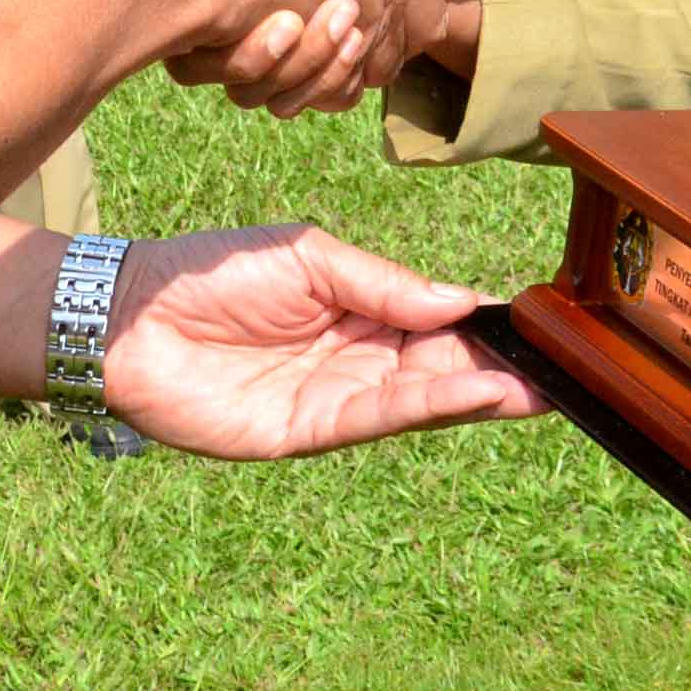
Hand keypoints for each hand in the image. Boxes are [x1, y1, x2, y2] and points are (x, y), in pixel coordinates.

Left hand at [99, 225, 545, 456]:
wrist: (131, 312)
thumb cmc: (214, 270)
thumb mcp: (312, 258)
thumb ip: (387, 284)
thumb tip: (464, 301)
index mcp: (358, 310)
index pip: (435, 324)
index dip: (483, 328)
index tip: (539, 328)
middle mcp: (352, 359)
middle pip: (437, 369)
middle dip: (495, 370)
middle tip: (560, 372)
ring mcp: (331, 399)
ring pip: (417, 399)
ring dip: (475, 396)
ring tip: (534, 389)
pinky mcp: (304, 432)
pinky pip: (375, 417)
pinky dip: (427, 407)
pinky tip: (472, 394)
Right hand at [163, 0, 485, 114]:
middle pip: (431, 7)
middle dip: (410, 12)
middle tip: (378, 8)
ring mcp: (370, 7)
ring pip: (386, 52)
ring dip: (361, 50)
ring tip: (325, 34)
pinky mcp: (330, 55)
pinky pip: (344, 84)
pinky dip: (325, 78)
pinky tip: (294, 57)